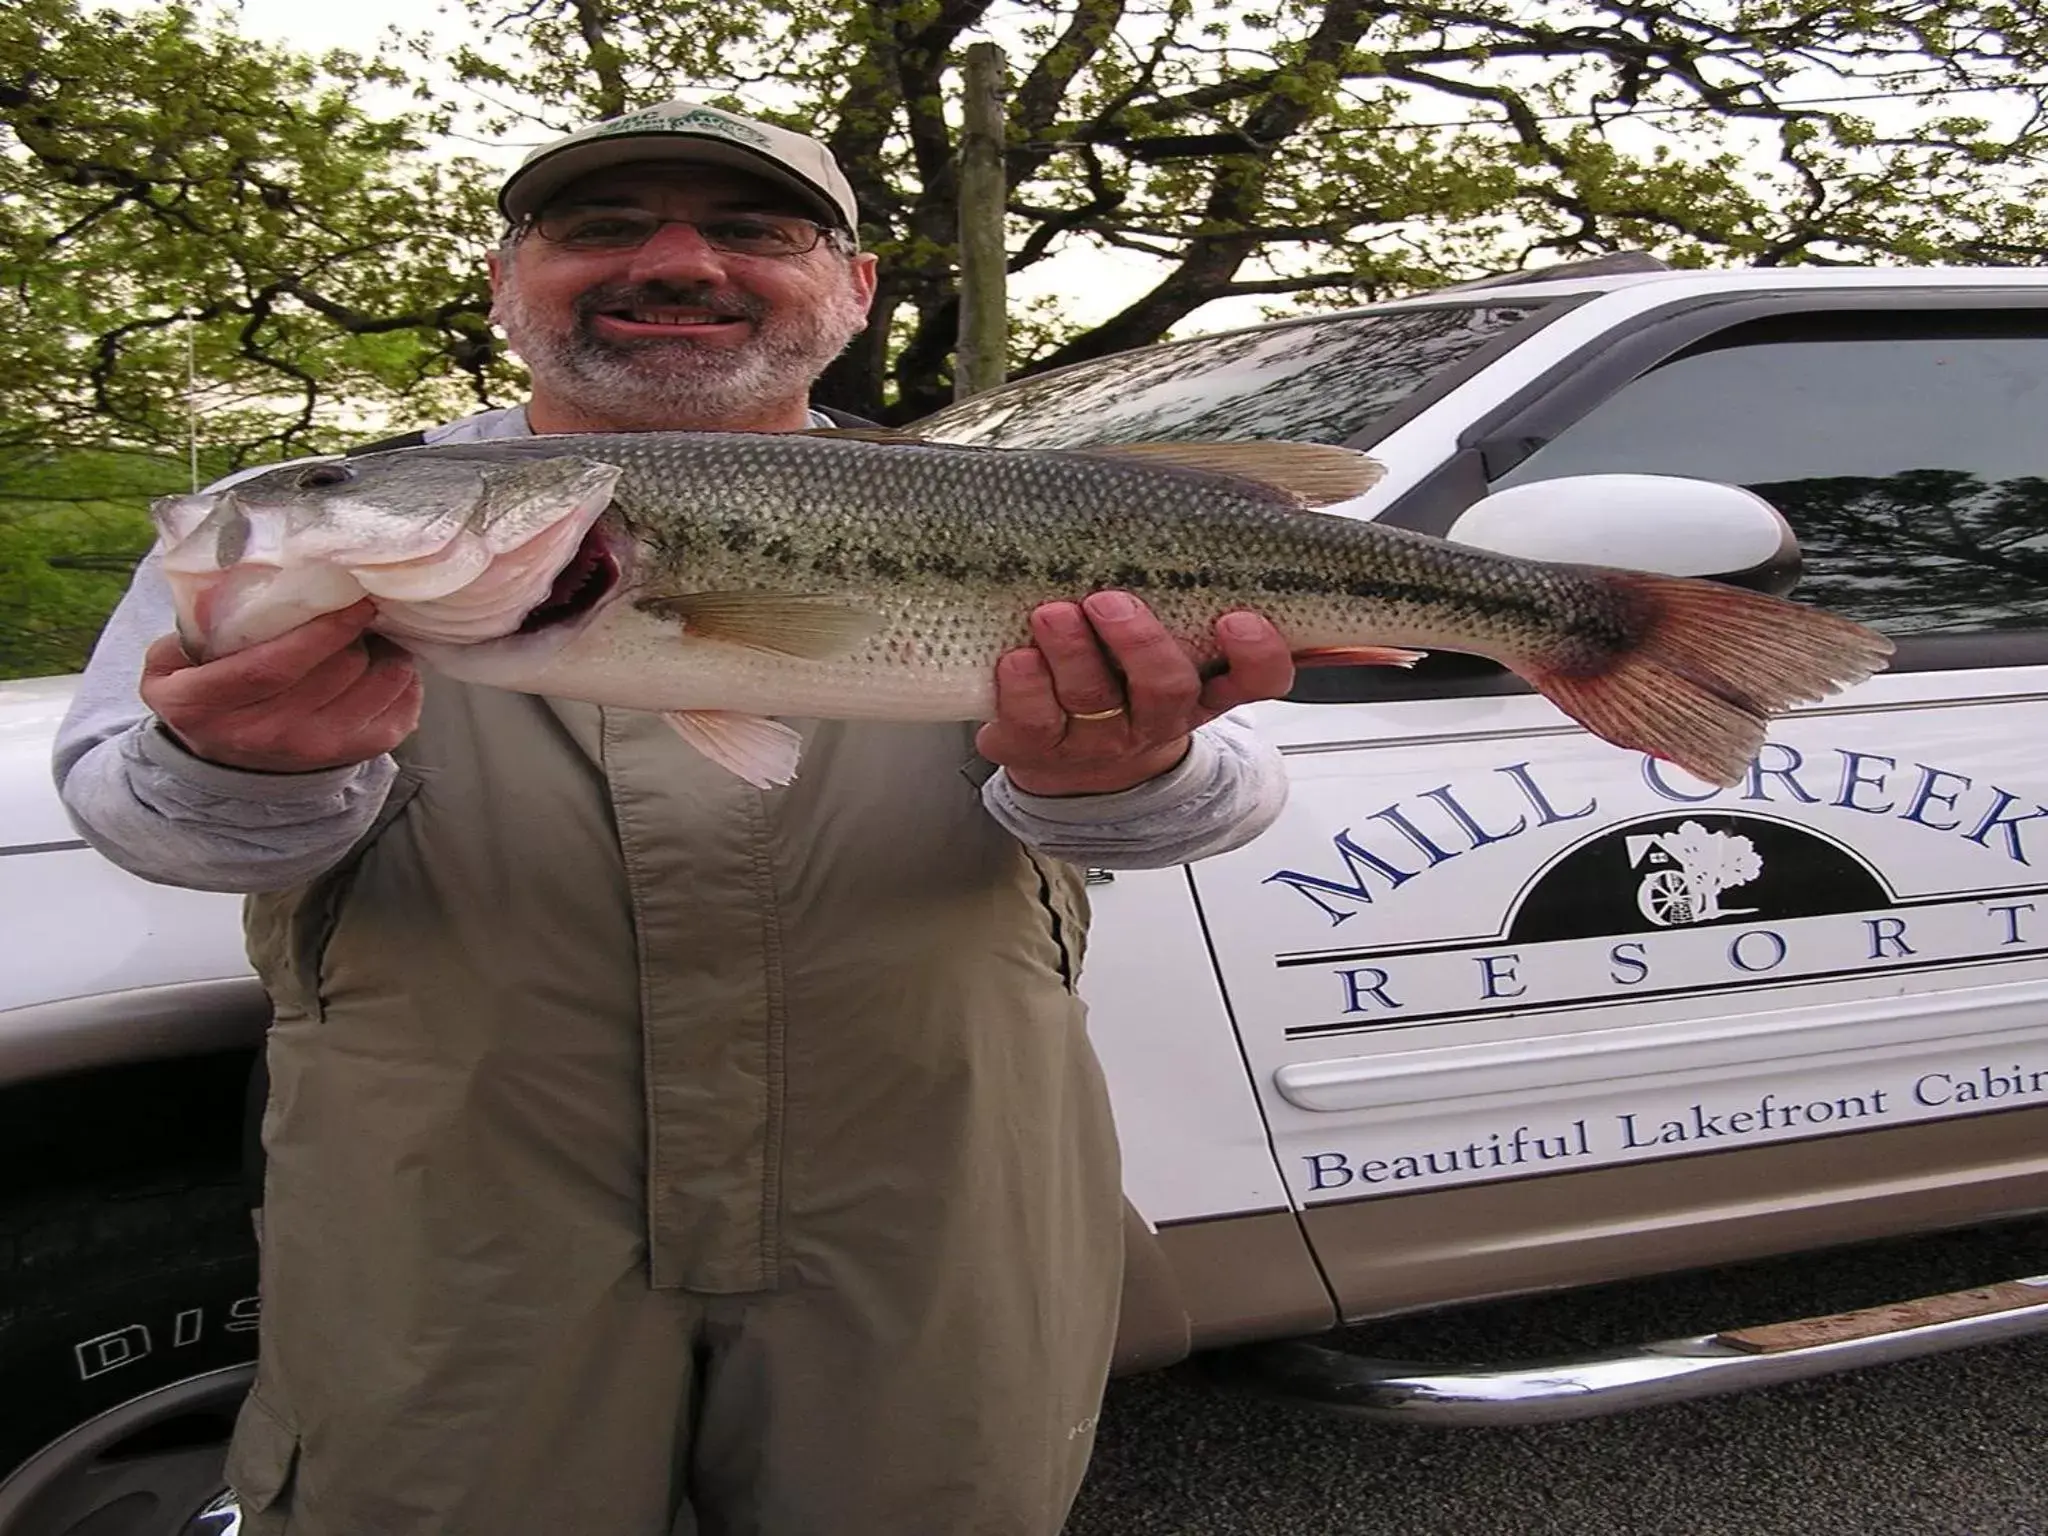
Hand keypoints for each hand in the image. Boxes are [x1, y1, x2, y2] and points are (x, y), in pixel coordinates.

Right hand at [142, 600, 422, 772]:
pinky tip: (386, 664)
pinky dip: (403, 683)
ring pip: (377, 689)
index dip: (323, 630)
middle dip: (360, 632)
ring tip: (375, 634)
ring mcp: (309, 751)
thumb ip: (199, 625)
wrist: (221, 762)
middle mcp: (260, 734)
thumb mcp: (171, 662)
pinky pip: (399, 714)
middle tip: (365, 605)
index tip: (355, 599)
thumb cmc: (201, 693)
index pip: (276, 666)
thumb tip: (253, 579)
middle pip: (337, 672)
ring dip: (387, 653)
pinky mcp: (348, 757)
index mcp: (204, 703)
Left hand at [976, 591, 1294, 796]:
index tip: (1237, 617)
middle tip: (1110, 601)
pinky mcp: (1044, 748)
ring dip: (1073, 654)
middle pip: (1167, 689)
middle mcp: (1159, 715)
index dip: (1256, 654)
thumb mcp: (1167, 630)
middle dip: (1141, 644)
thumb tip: (1217, 496)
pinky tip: (1017, 659)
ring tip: (1051, 613)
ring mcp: (1103, 736)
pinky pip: (1036, 724)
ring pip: (1094, 699)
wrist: (1068, 750)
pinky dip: (1025, 690)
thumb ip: (1183, 581)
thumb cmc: (1121, 668)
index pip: (1256, 679)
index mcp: (1205, 684)